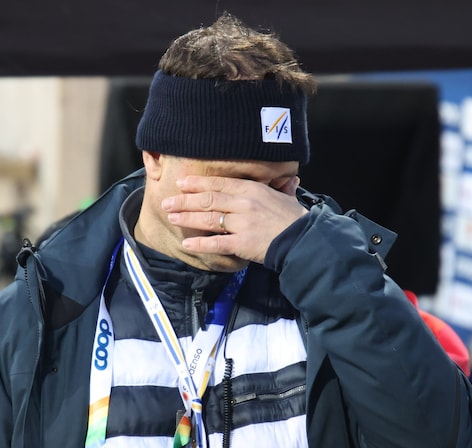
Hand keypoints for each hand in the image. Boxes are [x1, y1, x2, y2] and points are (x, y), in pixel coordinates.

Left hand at [162, 175, 306, 263]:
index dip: (198, 183)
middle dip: (185, 200)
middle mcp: (244, 203)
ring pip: (208, 219)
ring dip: (187, 218)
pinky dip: (200, 244)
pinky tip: (187, 245)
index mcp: (252, 189)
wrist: (304, 239)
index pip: (219, 183)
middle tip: (167, 202)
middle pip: (208, 199)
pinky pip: (216, 243)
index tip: (182, 183)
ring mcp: (242, 223)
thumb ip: (282, 187)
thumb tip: (291, 179)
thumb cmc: (296, 218)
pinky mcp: (242, 243)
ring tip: (171, 217)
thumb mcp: (286, 197)